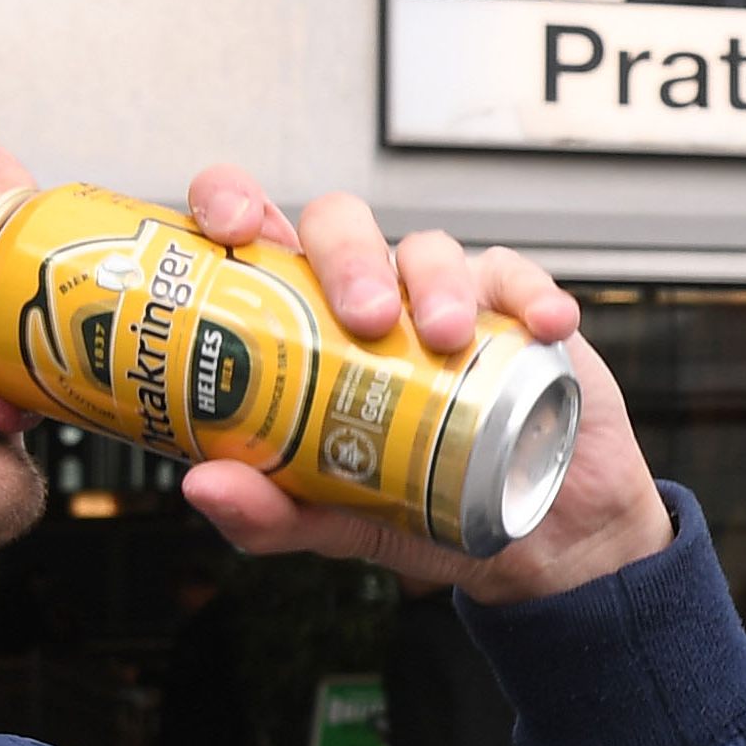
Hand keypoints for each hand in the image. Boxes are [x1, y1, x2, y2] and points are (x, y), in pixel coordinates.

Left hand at [175, 164, 671, 603]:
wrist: (528, 540)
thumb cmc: (422, 511)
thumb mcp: (335, 523)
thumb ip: (269, 512)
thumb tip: (204, 487)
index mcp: (304, 327)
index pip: (253, 238)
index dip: (231, 205)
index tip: (229, 229)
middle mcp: (369, 297)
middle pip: (338, 224)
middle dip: (346, 254)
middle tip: (365, 317)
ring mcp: (443, 296)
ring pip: (428, 246)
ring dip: (436, 280)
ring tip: (448, 337)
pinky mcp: (513, 309)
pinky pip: (518, 279)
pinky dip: (530, 295)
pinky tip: (541, 325)